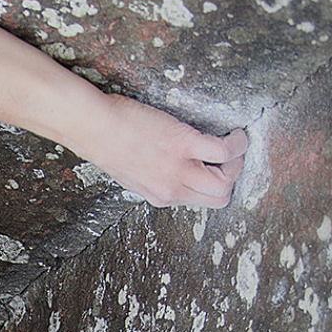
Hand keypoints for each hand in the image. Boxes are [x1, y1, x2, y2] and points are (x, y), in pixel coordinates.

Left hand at [93, 97, 246, 207]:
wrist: (95, 129)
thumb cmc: (107, 143)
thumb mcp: (131, 173)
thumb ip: (152, 177)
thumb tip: (166, 167)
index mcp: (160, 196)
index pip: (200, 202)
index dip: (213, 185)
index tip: (216, 168)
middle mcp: (171, 188)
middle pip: (219, 198)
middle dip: (231, 177)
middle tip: (229, 155)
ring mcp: (178, 168)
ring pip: (225, 181)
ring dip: (237, 162)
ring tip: (234, 143)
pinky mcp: (183, 144)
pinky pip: (223, 151)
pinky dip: (236, 142)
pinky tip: (233, 132)